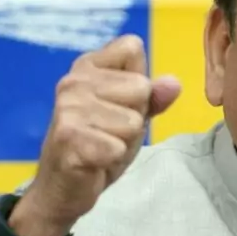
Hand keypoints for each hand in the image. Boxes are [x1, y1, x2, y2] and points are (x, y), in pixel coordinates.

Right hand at [14, 34, 181, 235]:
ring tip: (101, 145)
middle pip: (140, 86)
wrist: (62, 188)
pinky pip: (119, 147)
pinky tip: (94, 160)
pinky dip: (113, 159)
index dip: (138, 80)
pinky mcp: (69, 138)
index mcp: (87, 66)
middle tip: (109, 132)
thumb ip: (153, 97)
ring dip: (123, 140)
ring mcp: (68, 108)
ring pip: (132, 121)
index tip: (118, 103)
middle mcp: (73, 81)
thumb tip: (174, 83)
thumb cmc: (98, 145)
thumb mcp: (131, 116)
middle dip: (134, 116)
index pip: (131, 47)